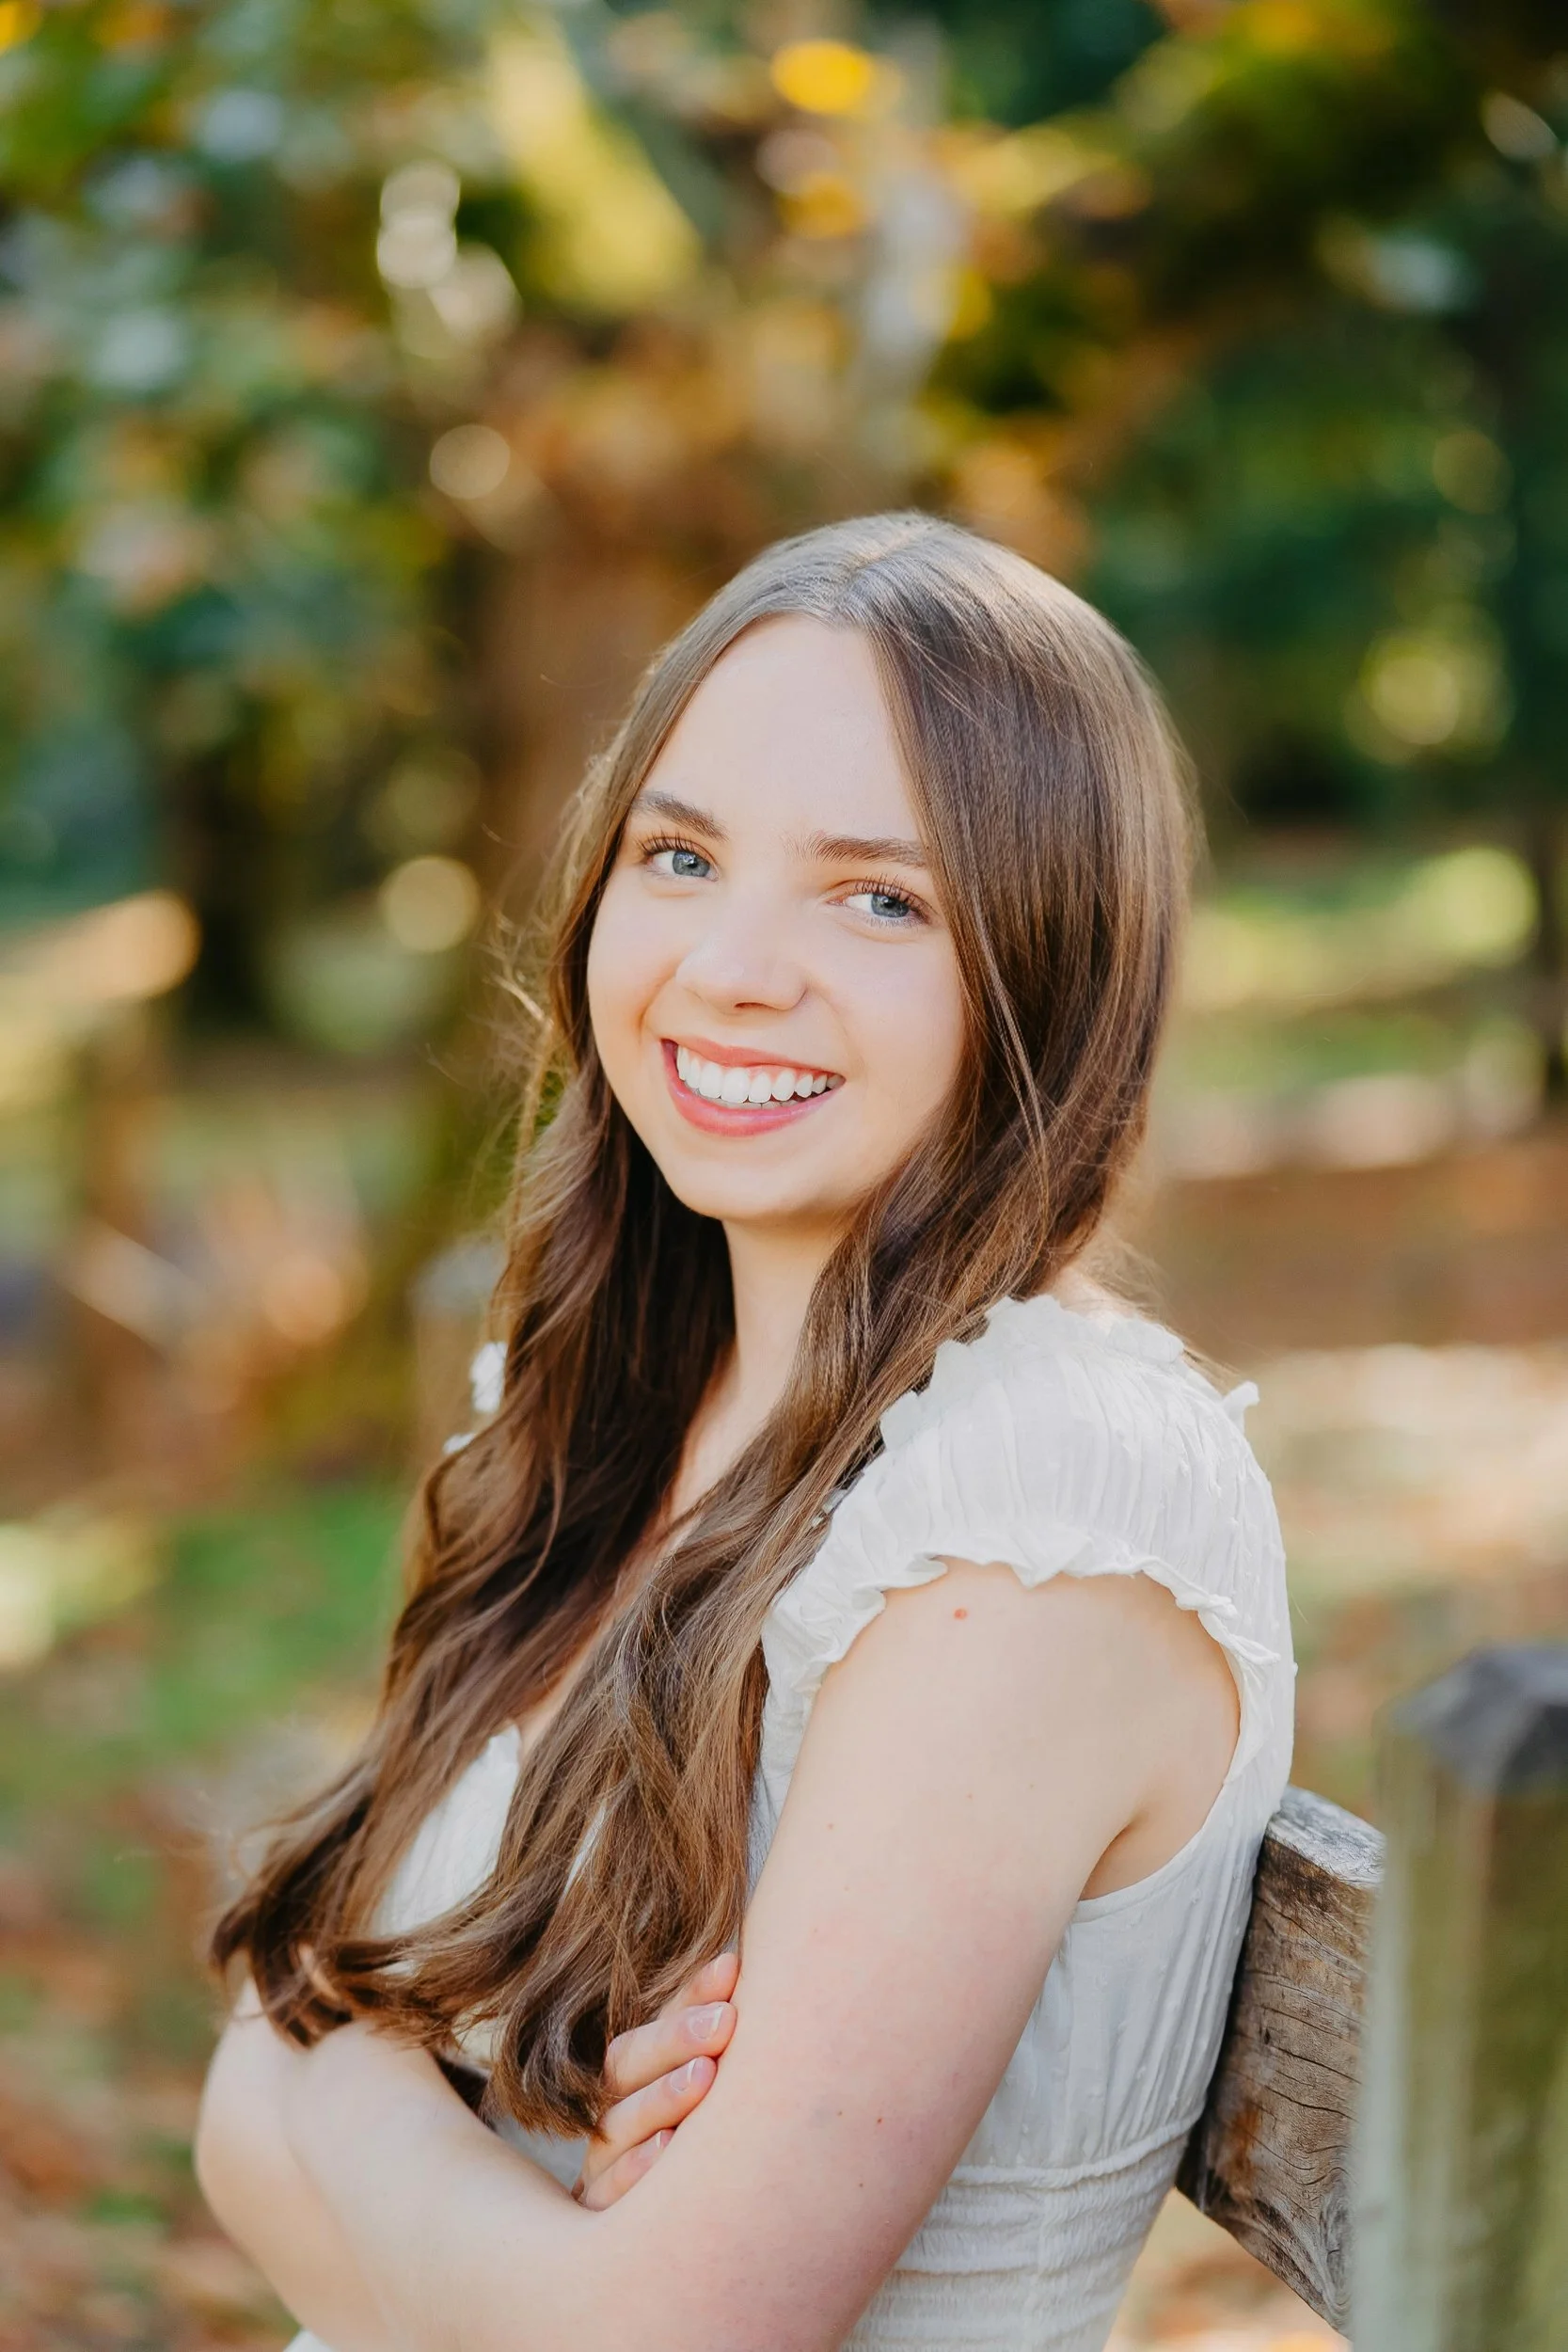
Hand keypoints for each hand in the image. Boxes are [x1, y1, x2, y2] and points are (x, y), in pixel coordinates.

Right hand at [573, 1951, 737, 2210]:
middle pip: (629, 2066)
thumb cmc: (694, 2163)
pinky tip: (666, 2152)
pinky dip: (635, 2171)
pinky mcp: (596, 2222)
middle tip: (726, 2021)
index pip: (658, 2022)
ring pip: (618, 2124)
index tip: (732, 1966)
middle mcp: (611, 2117)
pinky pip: (608, 2194)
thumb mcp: (699, 2100)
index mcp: (633, 2080)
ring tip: (704, 2076)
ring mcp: (599, 2168)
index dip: (690, 1995)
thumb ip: (716, 2050)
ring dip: (660, 2099)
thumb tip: (757, 1976)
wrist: (643, 2262)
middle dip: (677, 2038)